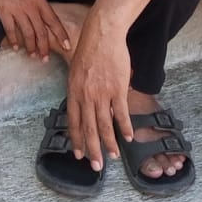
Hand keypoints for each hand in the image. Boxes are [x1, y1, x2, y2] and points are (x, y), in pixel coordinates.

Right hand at [0, 0, 69, 60]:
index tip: (67, 46)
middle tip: (45, 58)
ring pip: (27, 33)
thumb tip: (43, 10)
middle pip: (41, 31)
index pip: (53, 21)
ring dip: (30, 46)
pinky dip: (14, 40)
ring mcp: (17, 10)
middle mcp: (30, 7)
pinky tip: (16, 47)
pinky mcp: (4, 12)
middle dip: (44, 47)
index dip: (61, 35)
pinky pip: (10, 30)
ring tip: (32, 55)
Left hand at [64, 15, 131, 171]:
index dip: (76, 139)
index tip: (78, 154)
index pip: (73, 121)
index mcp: (74, 91)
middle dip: (92, 149)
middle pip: (89, 128)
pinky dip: (125, 127)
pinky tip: (128, 138)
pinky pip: (121, 113)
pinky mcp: (117, 89)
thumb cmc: (89, 50)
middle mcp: (86, 96)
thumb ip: (79, 91)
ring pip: (105, 124)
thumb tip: (83, 106)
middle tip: (95, 166)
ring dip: (109, 143)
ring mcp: (102, 93)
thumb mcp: (76, 71)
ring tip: (112, 157)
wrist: (102, 35)